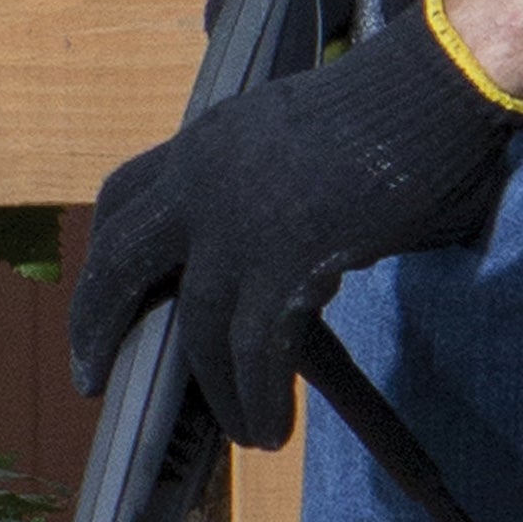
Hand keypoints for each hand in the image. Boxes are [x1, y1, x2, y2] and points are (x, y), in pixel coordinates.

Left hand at [69, 1, 522, 448]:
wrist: (431, 89)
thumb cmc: (386, 113)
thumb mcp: (291, 144)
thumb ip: (259, 193)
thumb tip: (268, 264)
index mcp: (203, 142)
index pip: (122, 197)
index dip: (100, 257)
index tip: (99, 303)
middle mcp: (204, 178)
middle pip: (121, 261)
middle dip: (98, 325)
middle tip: (91, 380)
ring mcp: (239, 220)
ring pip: (199, 328)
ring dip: (218, 392)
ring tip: (244, 432)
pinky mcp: (283, 260)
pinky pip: (254, 352)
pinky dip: (258, 398)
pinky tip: (271, 430)